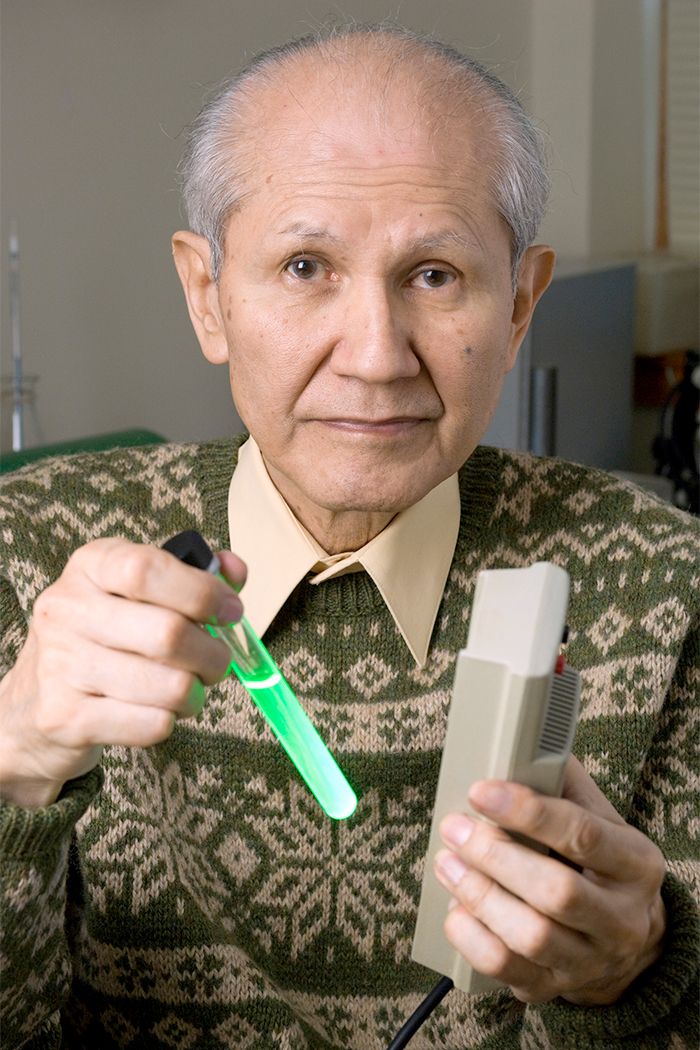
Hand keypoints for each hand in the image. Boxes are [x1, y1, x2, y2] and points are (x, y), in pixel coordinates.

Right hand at [0, 538, 245, 808]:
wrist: (32, 704)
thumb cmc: (101, 637)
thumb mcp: (135, 591)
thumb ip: (192, 574)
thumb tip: (236, 570)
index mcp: (91, 567)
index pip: (147, 569)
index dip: (202, 591)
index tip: (231, 610)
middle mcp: (67, 610)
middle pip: (168, 634)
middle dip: (212, 654)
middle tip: (216, 662)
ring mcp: (62, 665)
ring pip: (170, 686)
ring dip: (196, 692)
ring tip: (189, 689)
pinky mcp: (65, 718)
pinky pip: (152, 724)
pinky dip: (170, 721)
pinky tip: (158, 711)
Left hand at [433, 756, 666, 1004]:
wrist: (626, 940)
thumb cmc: (600, 864)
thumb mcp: (602, 820)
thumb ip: (564, 784)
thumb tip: (520, 742)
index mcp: (636, 865)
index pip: (584, 835)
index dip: (528, 811)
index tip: (481, 791)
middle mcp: (621, 919)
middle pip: (556, 892)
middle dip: (495, 856)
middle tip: (455, 829)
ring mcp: (590, 960)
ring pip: (531, 936)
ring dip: (478, 895)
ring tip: (447, 864)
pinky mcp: (555, 988)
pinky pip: (507, 969)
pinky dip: (471, 937)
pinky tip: (455, 908)